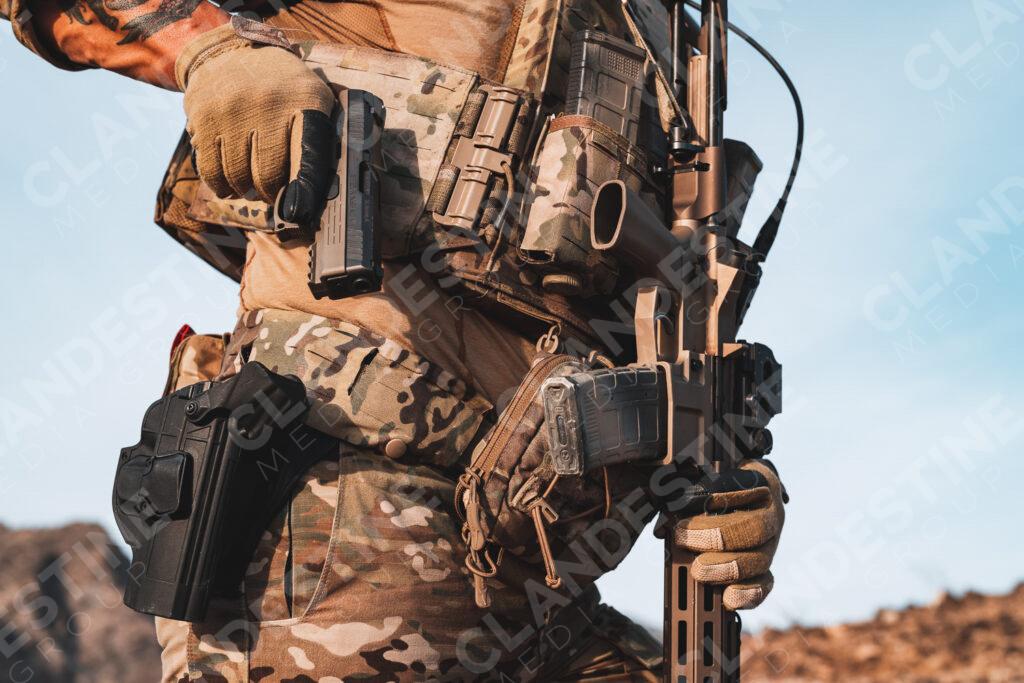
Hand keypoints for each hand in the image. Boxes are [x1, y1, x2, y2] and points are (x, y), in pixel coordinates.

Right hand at [177, 22, 335, 223]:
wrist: (230, 52)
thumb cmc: (282, 87)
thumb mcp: (312, 96)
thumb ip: (322, 136)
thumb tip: (323, 192)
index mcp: (304, 101)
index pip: (309, 158)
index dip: (305, 192)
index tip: (300, 213)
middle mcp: (267, 105)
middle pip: (269, 176)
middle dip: (272, 194)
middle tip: (273, 195)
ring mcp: (232, 111)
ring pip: (238, 177)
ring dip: (246, 191)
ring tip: (251, 187)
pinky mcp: (203, 119)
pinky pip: (211, 170)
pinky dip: (220, 186)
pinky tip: (229, 186)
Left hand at [660, 459, 786, 609]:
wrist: (737, 499)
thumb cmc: (711, 485)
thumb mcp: (697, 478)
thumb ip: (681, 490)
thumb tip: (663, 523)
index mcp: (760, 479)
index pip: (744, 484)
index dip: (715, 493)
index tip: (683, 500)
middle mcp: (772, 512)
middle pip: (754, 527)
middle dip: (716, 535)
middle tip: (683, 537)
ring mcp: (772, 543)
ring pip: (759, 560)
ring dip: (725, 568)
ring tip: (696, 570)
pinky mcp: (765, 570)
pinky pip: (764, 586)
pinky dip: (746, 594)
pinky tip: (726, 599)